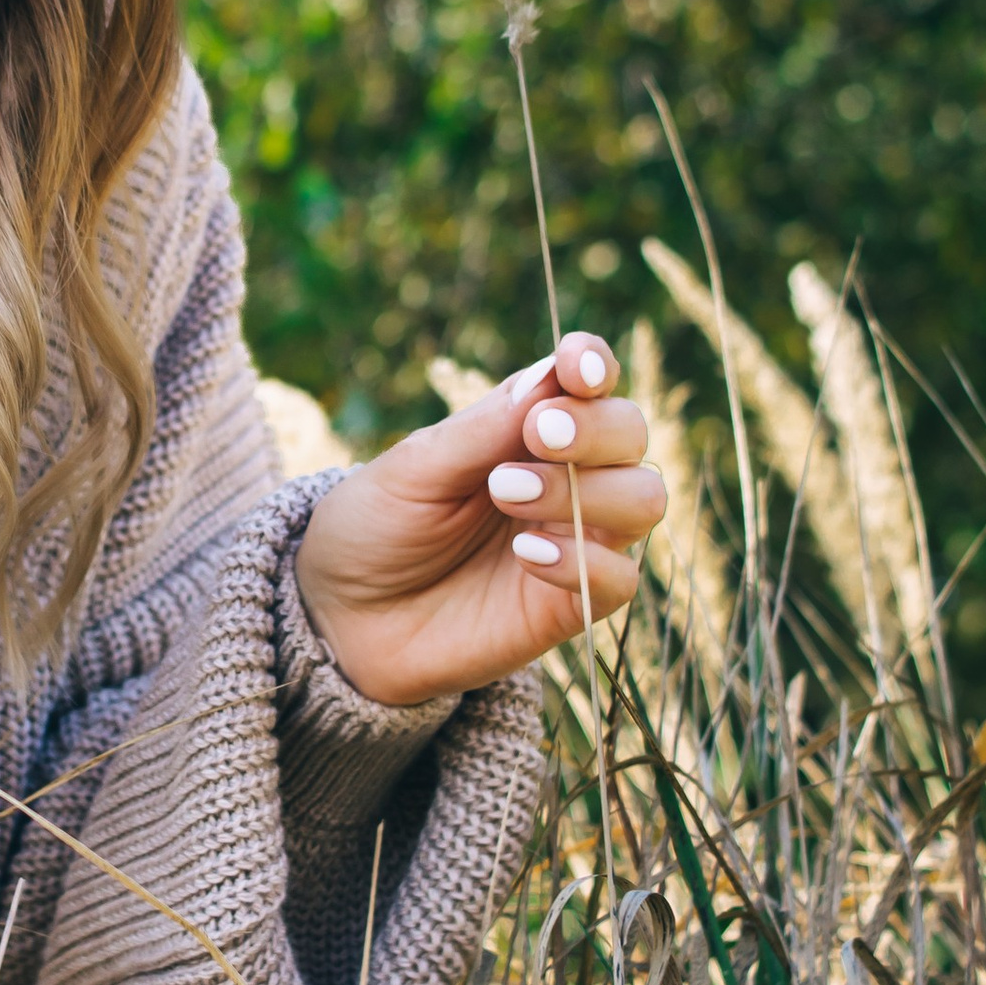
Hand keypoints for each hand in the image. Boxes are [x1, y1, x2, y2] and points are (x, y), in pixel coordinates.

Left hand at [292, 333, 664, 709]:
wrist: (343, 621)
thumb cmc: (374, 528)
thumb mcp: (413, 469)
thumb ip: (483, 428)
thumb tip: (550, 375)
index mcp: (525, 427)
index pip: (589, 381)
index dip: (594, 363)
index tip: (575, 366)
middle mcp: (564, 476)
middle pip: (630, 432)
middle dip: (593, 428)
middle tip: (537, 436)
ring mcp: (575, 539)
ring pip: (643, 499)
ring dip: (588, 490)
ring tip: (509, 494)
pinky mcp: (572, 603)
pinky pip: (620, 577)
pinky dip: (583, 561)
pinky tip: (525, 557)